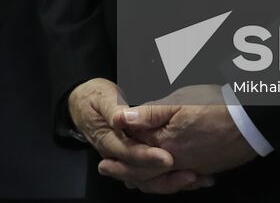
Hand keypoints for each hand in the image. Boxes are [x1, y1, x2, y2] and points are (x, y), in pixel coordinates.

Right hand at [68, 79, 182, 183]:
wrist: (83, 105)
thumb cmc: (95, 98)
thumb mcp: (102, 98)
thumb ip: (113, 109)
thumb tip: (121, 119)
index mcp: (108, 141)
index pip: (130, 154)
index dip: (148, 157)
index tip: (168, 158)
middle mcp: (117, 156)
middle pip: (141, 175)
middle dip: (166, 177)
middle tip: (190, 174)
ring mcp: (125, 161)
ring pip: (148, 180)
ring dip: (172, 182)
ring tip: (196, 179)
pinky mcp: (133, 161)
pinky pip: (151, 176)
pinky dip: (171, 178)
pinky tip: (191, 177)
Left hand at [101, 85, 255, 191]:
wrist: (252, 121)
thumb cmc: (216, 105)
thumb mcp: (179, 100)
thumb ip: (149, 112)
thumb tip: (121, 118)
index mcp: (165, 143)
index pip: (135, 148)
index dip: (118, 147)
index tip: (103, 150)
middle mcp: (177, 161)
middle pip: (145, 171)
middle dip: (124, 170)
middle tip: (106, 169)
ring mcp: (193, 167)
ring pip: (162, 179)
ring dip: (144, 178)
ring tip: (130, 178)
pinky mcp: (206, 168)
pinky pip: (181, 181)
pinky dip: (167, 182)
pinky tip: (166, 178)